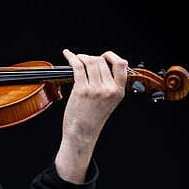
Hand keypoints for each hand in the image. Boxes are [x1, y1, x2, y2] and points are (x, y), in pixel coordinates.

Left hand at [54, 49, 127, 182]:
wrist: (82, 134)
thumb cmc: (92, 118)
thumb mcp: (109, 102)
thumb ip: (109, 85)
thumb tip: (100, 64)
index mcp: (118, 91)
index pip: (121, 65)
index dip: (112, 56)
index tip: (104, 56)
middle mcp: (109, 89)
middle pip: (101, 61)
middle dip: (91, 57)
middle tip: (84, 60)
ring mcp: (95, 89)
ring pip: (90, 61)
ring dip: (81, 57)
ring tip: (77, 59)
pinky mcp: (81, 90)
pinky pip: (77, 66)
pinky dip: (71, 57)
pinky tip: (67, 54)